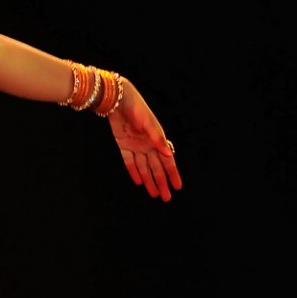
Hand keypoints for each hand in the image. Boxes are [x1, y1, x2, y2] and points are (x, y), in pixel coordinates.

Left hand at [105, 79, 181, 201]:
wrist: (118, 99)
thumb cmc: (136, 108)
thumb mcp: (148, 123)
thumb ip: (158, 139)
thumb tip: (169, 153)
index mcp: (157, 139)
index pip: (167, 161)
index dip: (173, 174)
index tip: (178, 186)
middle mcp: (148, 145)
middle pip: (156, 168)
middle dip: (162, 183)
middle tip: (166, 198)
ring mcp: (135, 146)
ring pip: (144, 168)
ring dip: (149, 181)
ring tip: (154, 194)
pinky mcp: (123, 145)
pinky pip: (129, 162)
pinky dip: (134, 172)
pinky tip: (139, 182)